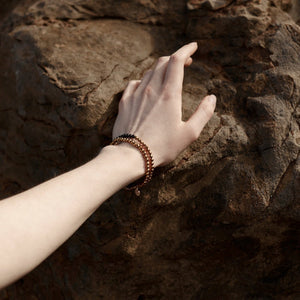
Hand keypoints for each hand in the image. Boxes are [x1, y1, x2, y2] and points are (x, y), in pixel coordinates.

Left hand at [112, 42, 215, 166]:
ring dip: (161, 67)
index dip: (186, 50)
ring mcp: (136, 94)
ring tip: (168, 73)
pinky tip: (147, 86)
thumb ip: (203, 114)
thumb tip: (212, 98)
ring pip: (149, 71)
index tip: (194, 46)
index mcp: (169, 94)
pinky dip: (144, 80)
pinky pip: (134, 83)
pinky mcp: (125, 102)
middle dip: (176, 57)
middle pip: (163, 62)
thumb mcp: (190, 133)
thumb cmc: (162, 147)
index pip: (177, 61)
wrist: (131, 155)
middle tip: (186, 62)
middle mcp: (151, 89)